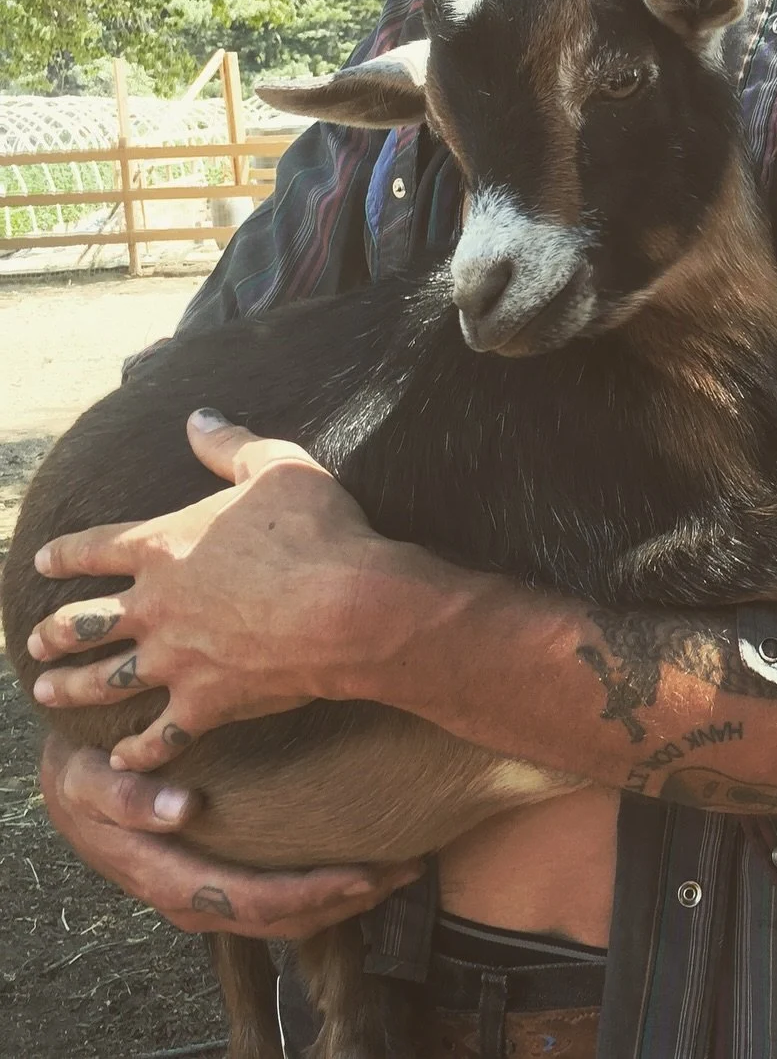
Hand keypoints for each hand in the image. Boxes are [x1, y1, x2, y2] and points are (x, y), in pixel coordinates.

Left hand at [27, 410, 395, 770]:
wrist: (348, 606)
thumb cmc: (317, 530)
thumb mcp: (276, 466)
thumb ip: (229, 444)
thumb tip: (198, 416)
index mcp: (165, 545)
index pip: (94, 549)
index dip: (65, 555)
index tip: (42, 563)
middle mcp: (156, 606)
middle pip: (85, 622)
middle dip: (53, 632)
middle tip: (32, 642)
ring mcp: (176, 659)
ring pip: (105, 680)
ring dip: (70, 687)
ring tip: (47, 691)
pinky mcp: (206, 703)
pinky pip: (159, 735)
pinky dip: (136, 750)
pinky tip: (120, 756)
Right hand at [40, 734, 421, 937]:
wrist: (68, 784)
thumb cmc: (86, 772)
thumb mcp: (92, 777)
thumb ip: (129, 796)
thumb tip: (183, 809)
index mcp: (168, 877)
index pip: (254, 900)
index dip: (314, 893)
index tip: (367, 873)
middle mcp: (193, 899)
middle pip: (283, 919)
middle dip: (349, 899)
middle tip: (409, 866)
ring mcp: (206, 895)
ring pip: (285, 917)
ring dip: (345, 898)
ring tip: (401, 866)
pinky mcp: (216, 879)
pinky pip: (275, 898)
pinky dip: (321, 889)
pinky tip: (359, 861)